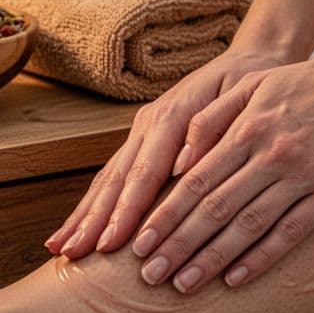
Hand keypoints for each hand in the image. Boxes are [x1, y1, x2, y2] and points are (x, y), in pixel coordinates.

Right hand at [45, 47, 288, 257]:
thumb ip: (214, 128)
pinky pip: (113, 176)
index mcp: (172, 116)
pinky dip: (92, 205)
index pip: (144, 172)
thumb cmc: (252, 84)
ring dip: (83, 216)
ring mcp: (141, 133)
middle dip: (92, 219)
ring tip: (61, 248)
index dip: (126, 210)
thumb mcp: (244, 97)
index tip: (111, 244)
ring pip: (107, 179)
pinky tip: (75, 229)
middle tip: (73, 254)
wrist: (251, 59)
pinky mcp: (142, 141)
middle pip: (115, 179)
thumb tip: (185, 165)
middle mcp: (149, 125)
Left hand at [134, 46, 313, 292]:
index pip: (195, 180)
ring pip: (248, 225)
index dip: (164, 214)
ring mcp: (304, 176)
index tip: (139, 243)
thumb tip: (178, 157)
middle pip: (214, 208)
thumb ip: (214, 116)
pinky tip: (236, 280)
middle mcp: (272, 154)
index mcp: (248, 127)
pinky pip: (292, 232)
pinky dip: (262, 258)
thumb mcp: (258, 83)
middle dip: (177, 245)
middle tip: (149, 275)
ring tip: (183, 285)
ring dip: (212, 259)